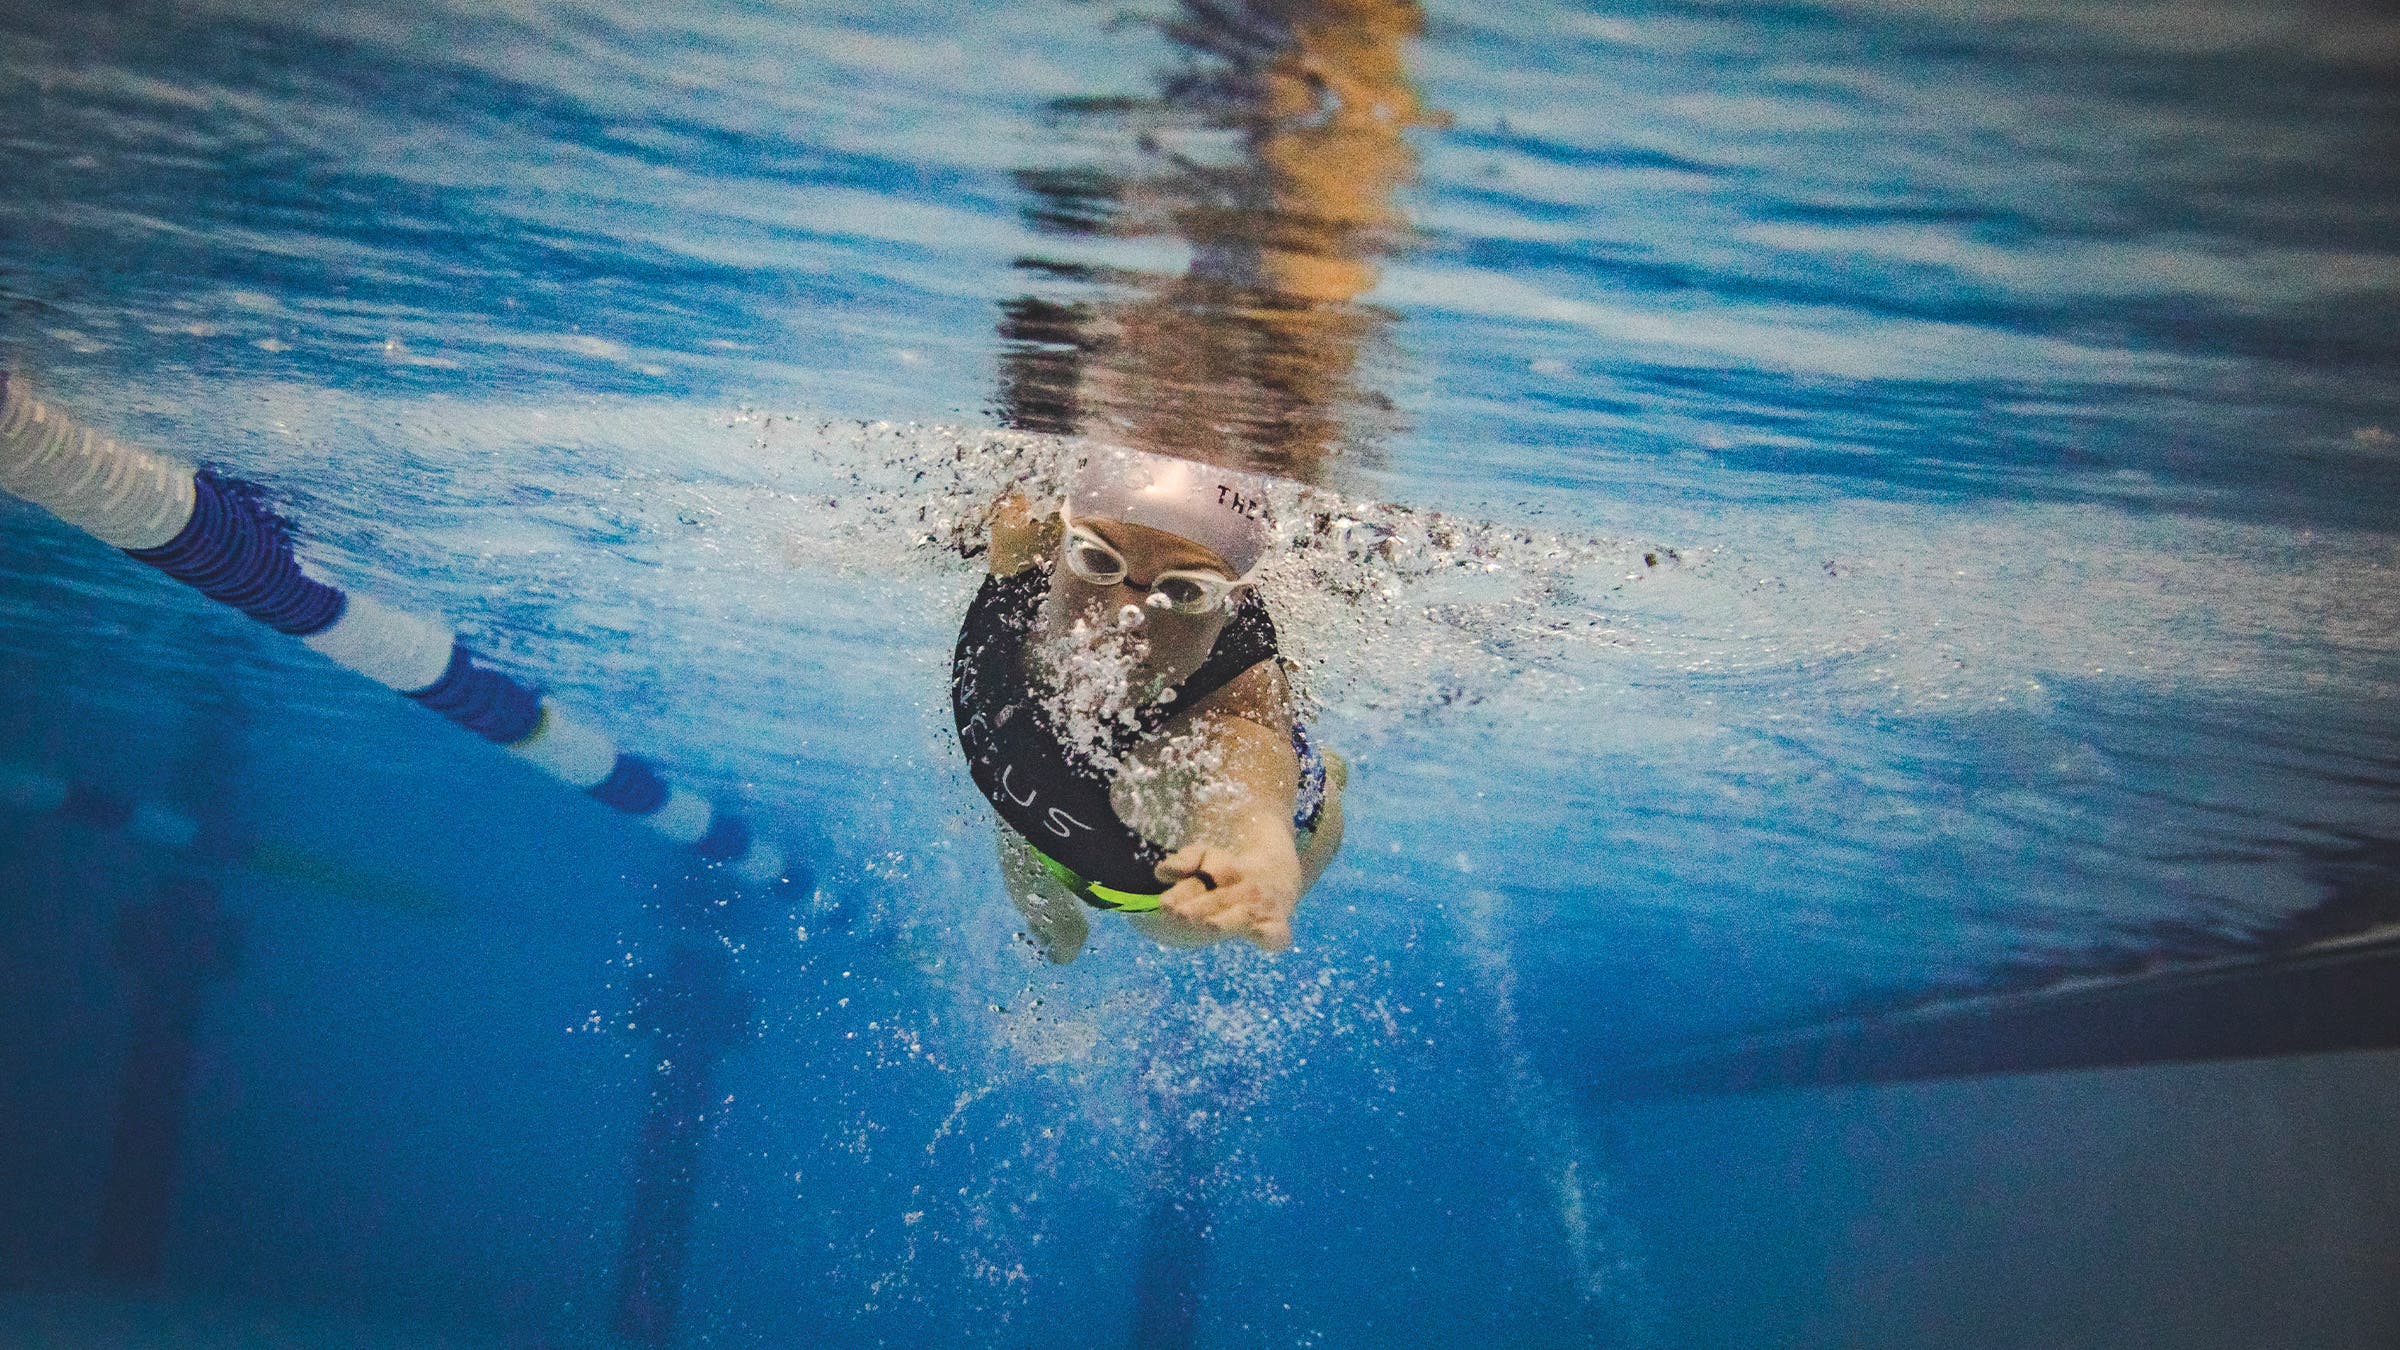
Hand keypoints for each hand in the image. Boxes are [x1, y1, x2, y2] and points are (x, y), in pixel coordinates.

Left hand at [1154, 840, 1301, 952]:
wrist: (1280, 876)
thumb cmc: (1232, 873)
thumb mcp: (1207, 857)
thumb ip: (1184, 861)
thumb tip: (1161, 873)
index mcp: (1229, 869)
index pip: (1206, 878)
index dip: (1184, 892)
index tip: (1164, 904)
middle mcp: (1247, 888)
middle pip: (1220, 898)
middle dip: (1199, 908)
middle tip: (1175, 915)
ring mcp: (1263, 908)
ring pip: (1243, 916)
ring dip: (1226, 921)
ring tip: (1209, 925)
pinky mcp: (1278, 928)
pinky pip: (1276, 934)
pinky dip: (1270, 935)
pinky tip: (1256, 935)